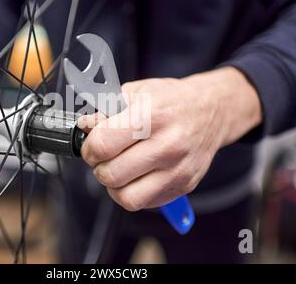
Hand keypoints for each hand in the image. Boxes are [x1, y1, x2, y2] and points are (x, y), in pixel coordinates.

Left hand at [78, 67, 261, 210]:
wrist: (212, 111)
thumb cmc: (172, 100)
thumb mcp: (137, 91)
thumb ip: (106, 109)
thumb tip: (84, 126)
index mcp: (152, 116)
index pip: (104, 144)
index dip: (89, 147)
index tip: (91, 144)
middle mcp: (168, 145)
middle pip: (111, 174)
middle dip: (98, 167)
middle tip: (104, 157)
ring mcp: (178, 169)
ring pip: (126, 197)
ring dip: (114, 185)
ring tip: (118, 169)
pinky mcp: (184, 186)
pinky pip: (144, 203)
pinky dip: (132, 192)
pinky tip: (136, 175)